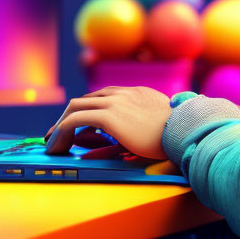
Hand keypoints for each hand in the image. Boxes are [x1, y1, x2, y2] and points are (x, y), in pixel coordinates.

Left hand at [43, 86, 171, 158]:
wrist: (186, 130)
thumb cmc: (179, 134)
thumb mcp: (163, 125)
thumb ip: (149, 124)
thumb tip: (139, 136)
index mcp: (137, 93)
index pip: (104, 96)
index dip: (89, 110)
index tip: (80, 126)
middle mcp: (123, 94)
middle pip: (86, 99)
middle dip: (69, 115)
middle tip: (59, 133)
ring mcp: (115, 102)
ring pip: (75, 106)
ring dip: (61, 124)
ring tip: (53, 142)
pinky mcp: (109, 116)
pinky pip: (75, 120)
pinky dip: (61, 131)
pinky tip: (57, 144)